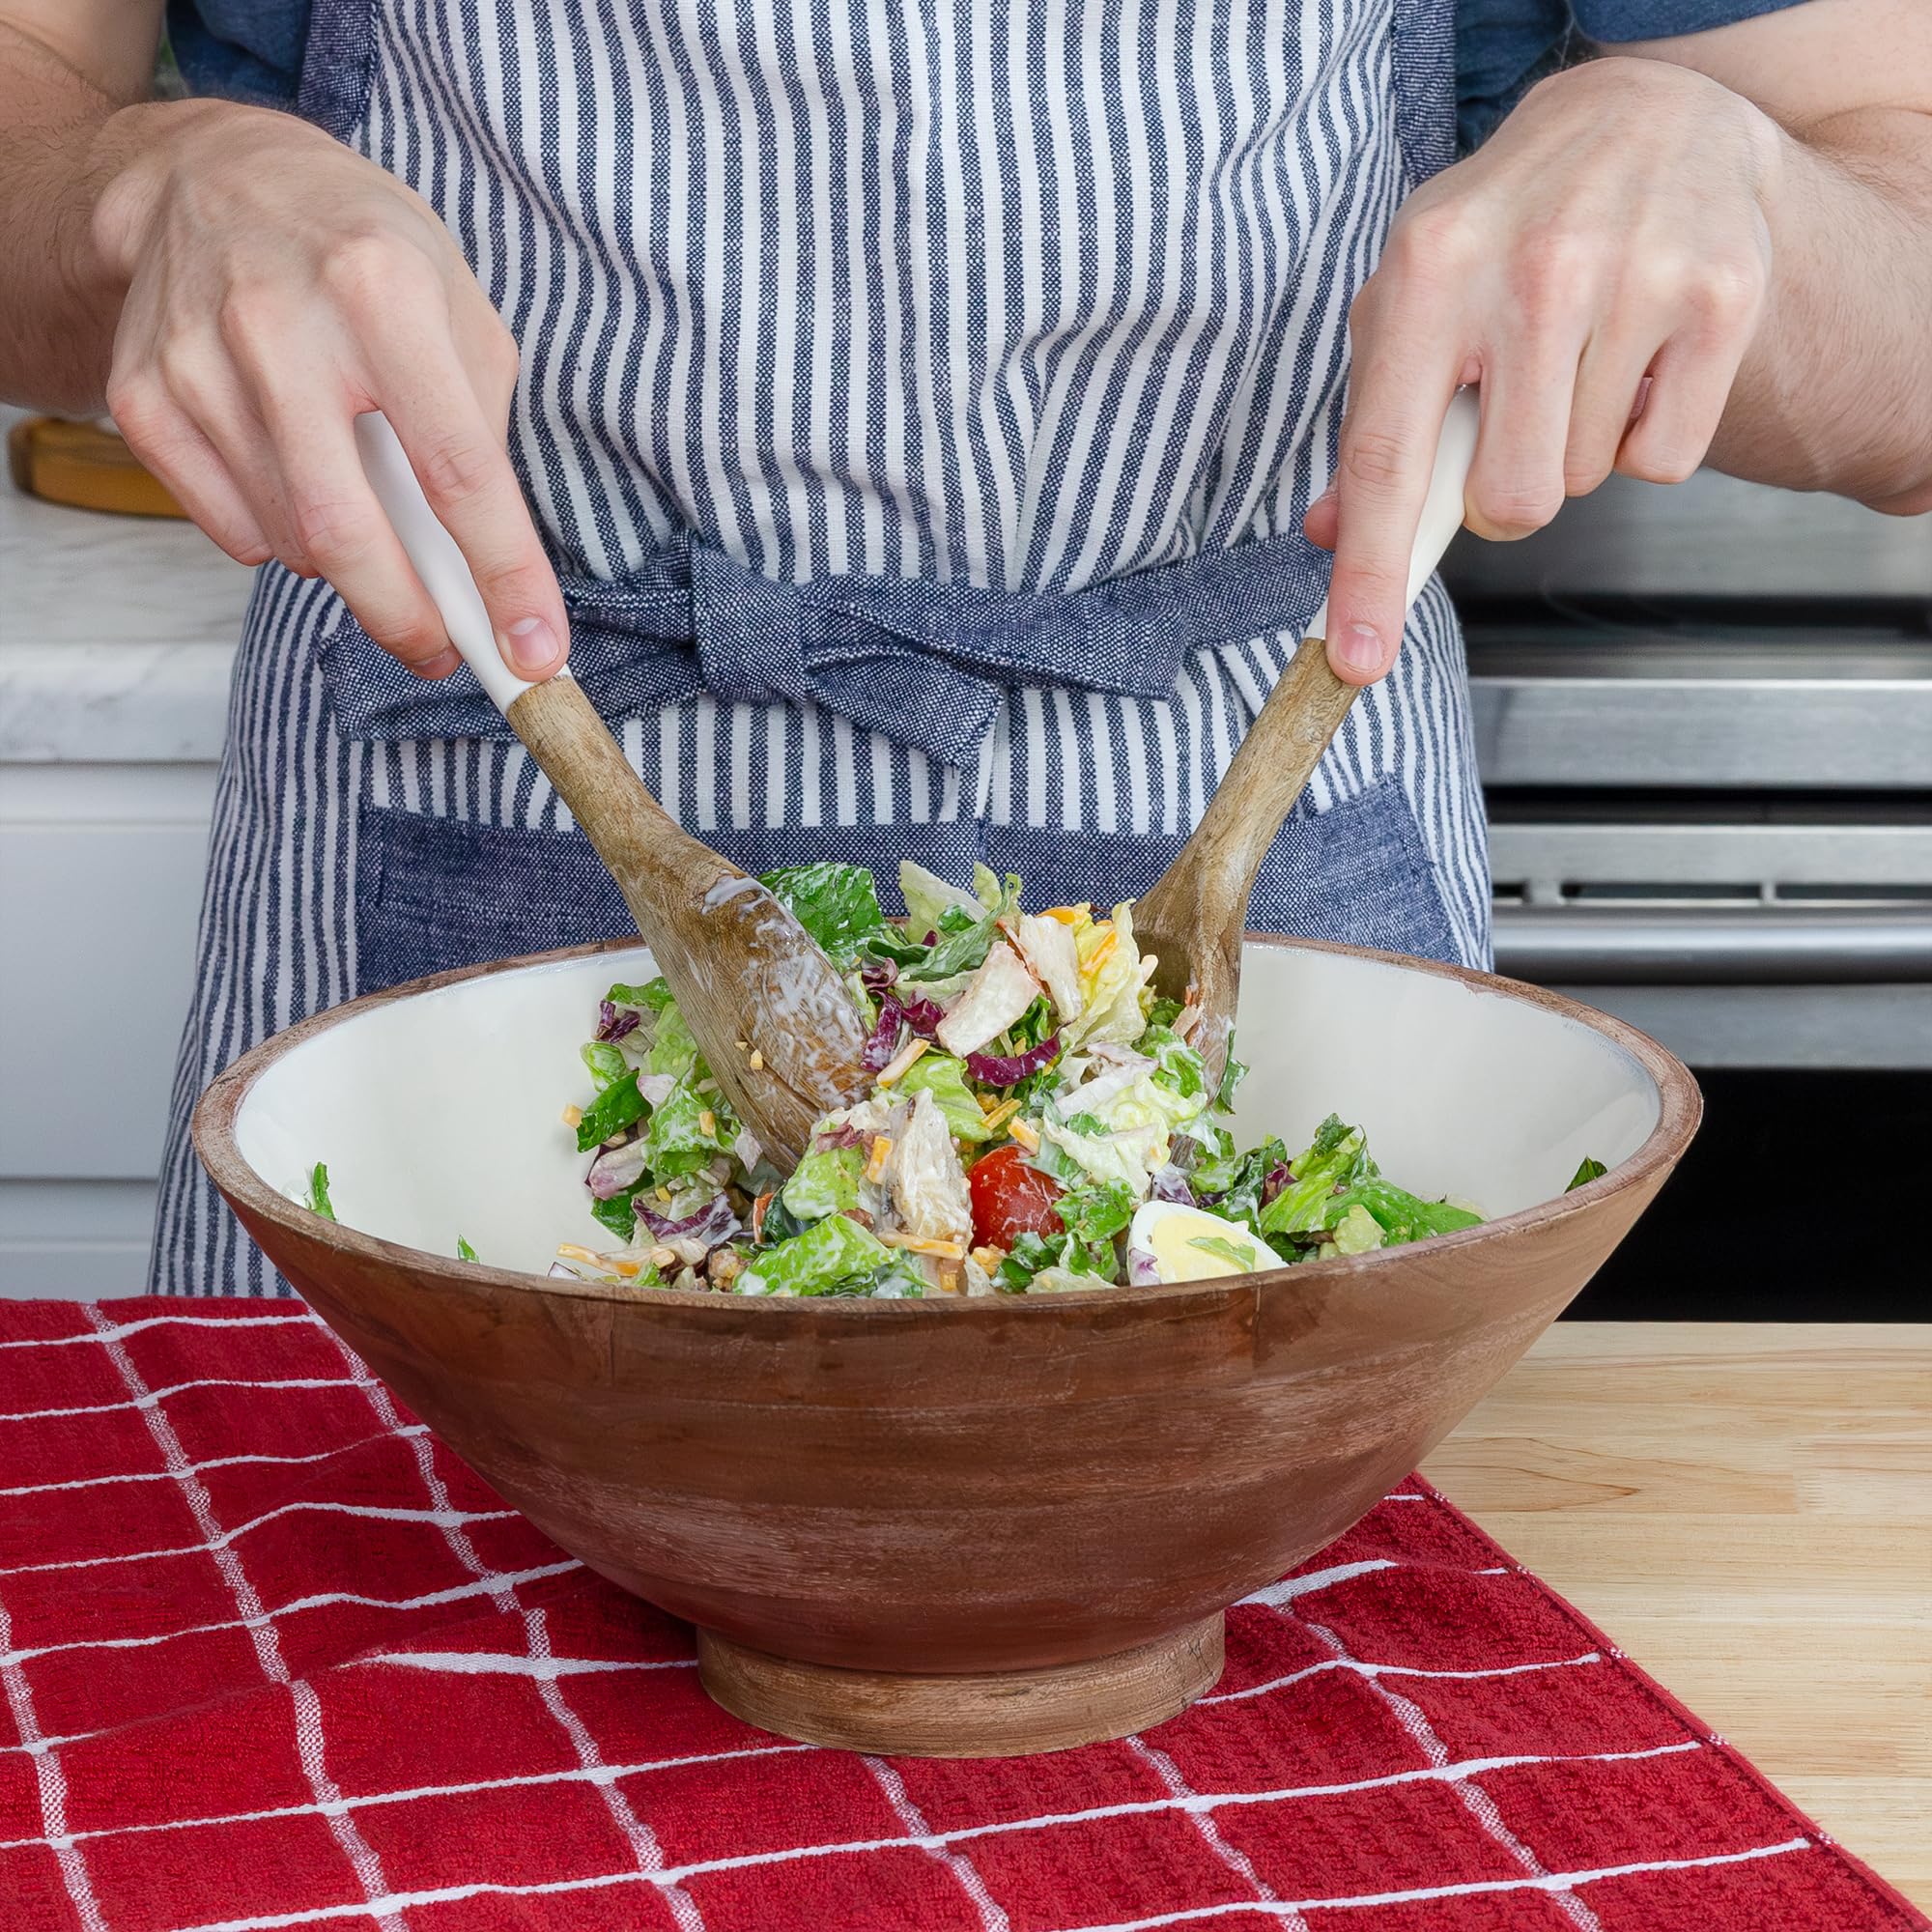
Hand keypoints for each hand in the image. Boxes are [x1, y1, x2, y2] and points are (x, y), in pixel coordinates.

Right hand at [91, 102, 565, 681]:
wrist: (218, 179)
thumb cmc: (364, 253)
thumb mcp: (460, 309)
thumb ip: (483, 432)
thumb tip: (489, 568)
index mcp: (383, 291)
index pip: (457, 471)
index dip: (503, 576)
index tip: (534, 656)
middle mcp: (280, 323)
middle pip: (349, 531)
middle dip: (407, 618)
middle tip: (443, 650)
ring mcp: (198, 361)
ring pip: (292, 541)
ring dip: (348, 566)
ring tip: (368, 511)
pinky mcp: (144, 397)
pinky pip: (231, 530)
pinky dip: (282, 540)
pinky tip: (298, 483)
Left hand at [1305, 57, 1782, 683]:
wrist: (1641, 120)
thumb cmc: (1504, 230)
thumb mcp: (1412, 300)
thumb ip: (1373, 422)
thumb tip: (1332, 533)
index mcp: (1429, 271)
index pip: (1388, 457)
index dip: (1371, 572)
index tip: (1356, 659)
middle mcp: (1532, 270)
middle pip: (1510, 499)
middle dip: (1504, 493)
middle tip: (1512, 419)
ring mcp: (1635, 277)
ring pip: (1582, 481)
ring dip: (1570, 448)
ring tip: (1575, 359)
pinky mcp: (1722, 297)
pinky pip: (1661, 460)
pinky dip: (1642, 435)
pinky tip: (1631, 360)